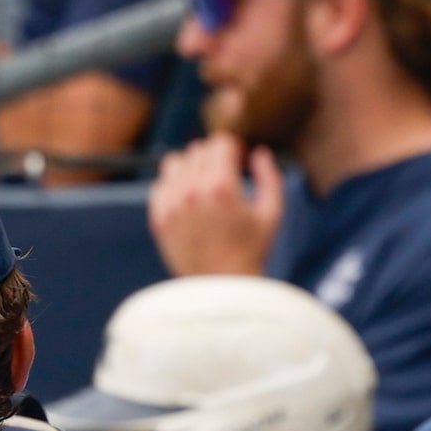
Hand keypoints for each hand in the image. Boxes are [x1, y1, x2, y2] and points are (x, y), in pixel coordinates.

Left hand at [149, 133, 284, 277]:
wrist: (223, 287)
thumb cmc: (252, 251)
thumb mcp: (272, 214)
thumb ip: (269, 178)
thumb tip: (259, 153)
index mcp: (222, 187)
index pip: (219, 143)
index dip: (232, 149)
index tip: (238, 162)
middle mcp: (193, 191)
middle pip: (198, 150)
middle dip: (213, 158)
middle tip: (224, 177)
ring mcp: (172, 203)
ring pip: (175, 162)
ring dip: (190, 167)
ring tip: (203, 185)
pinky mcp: (159, 217)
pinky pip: (160, 184)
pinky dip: (173, 186)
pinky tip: (188, 200)